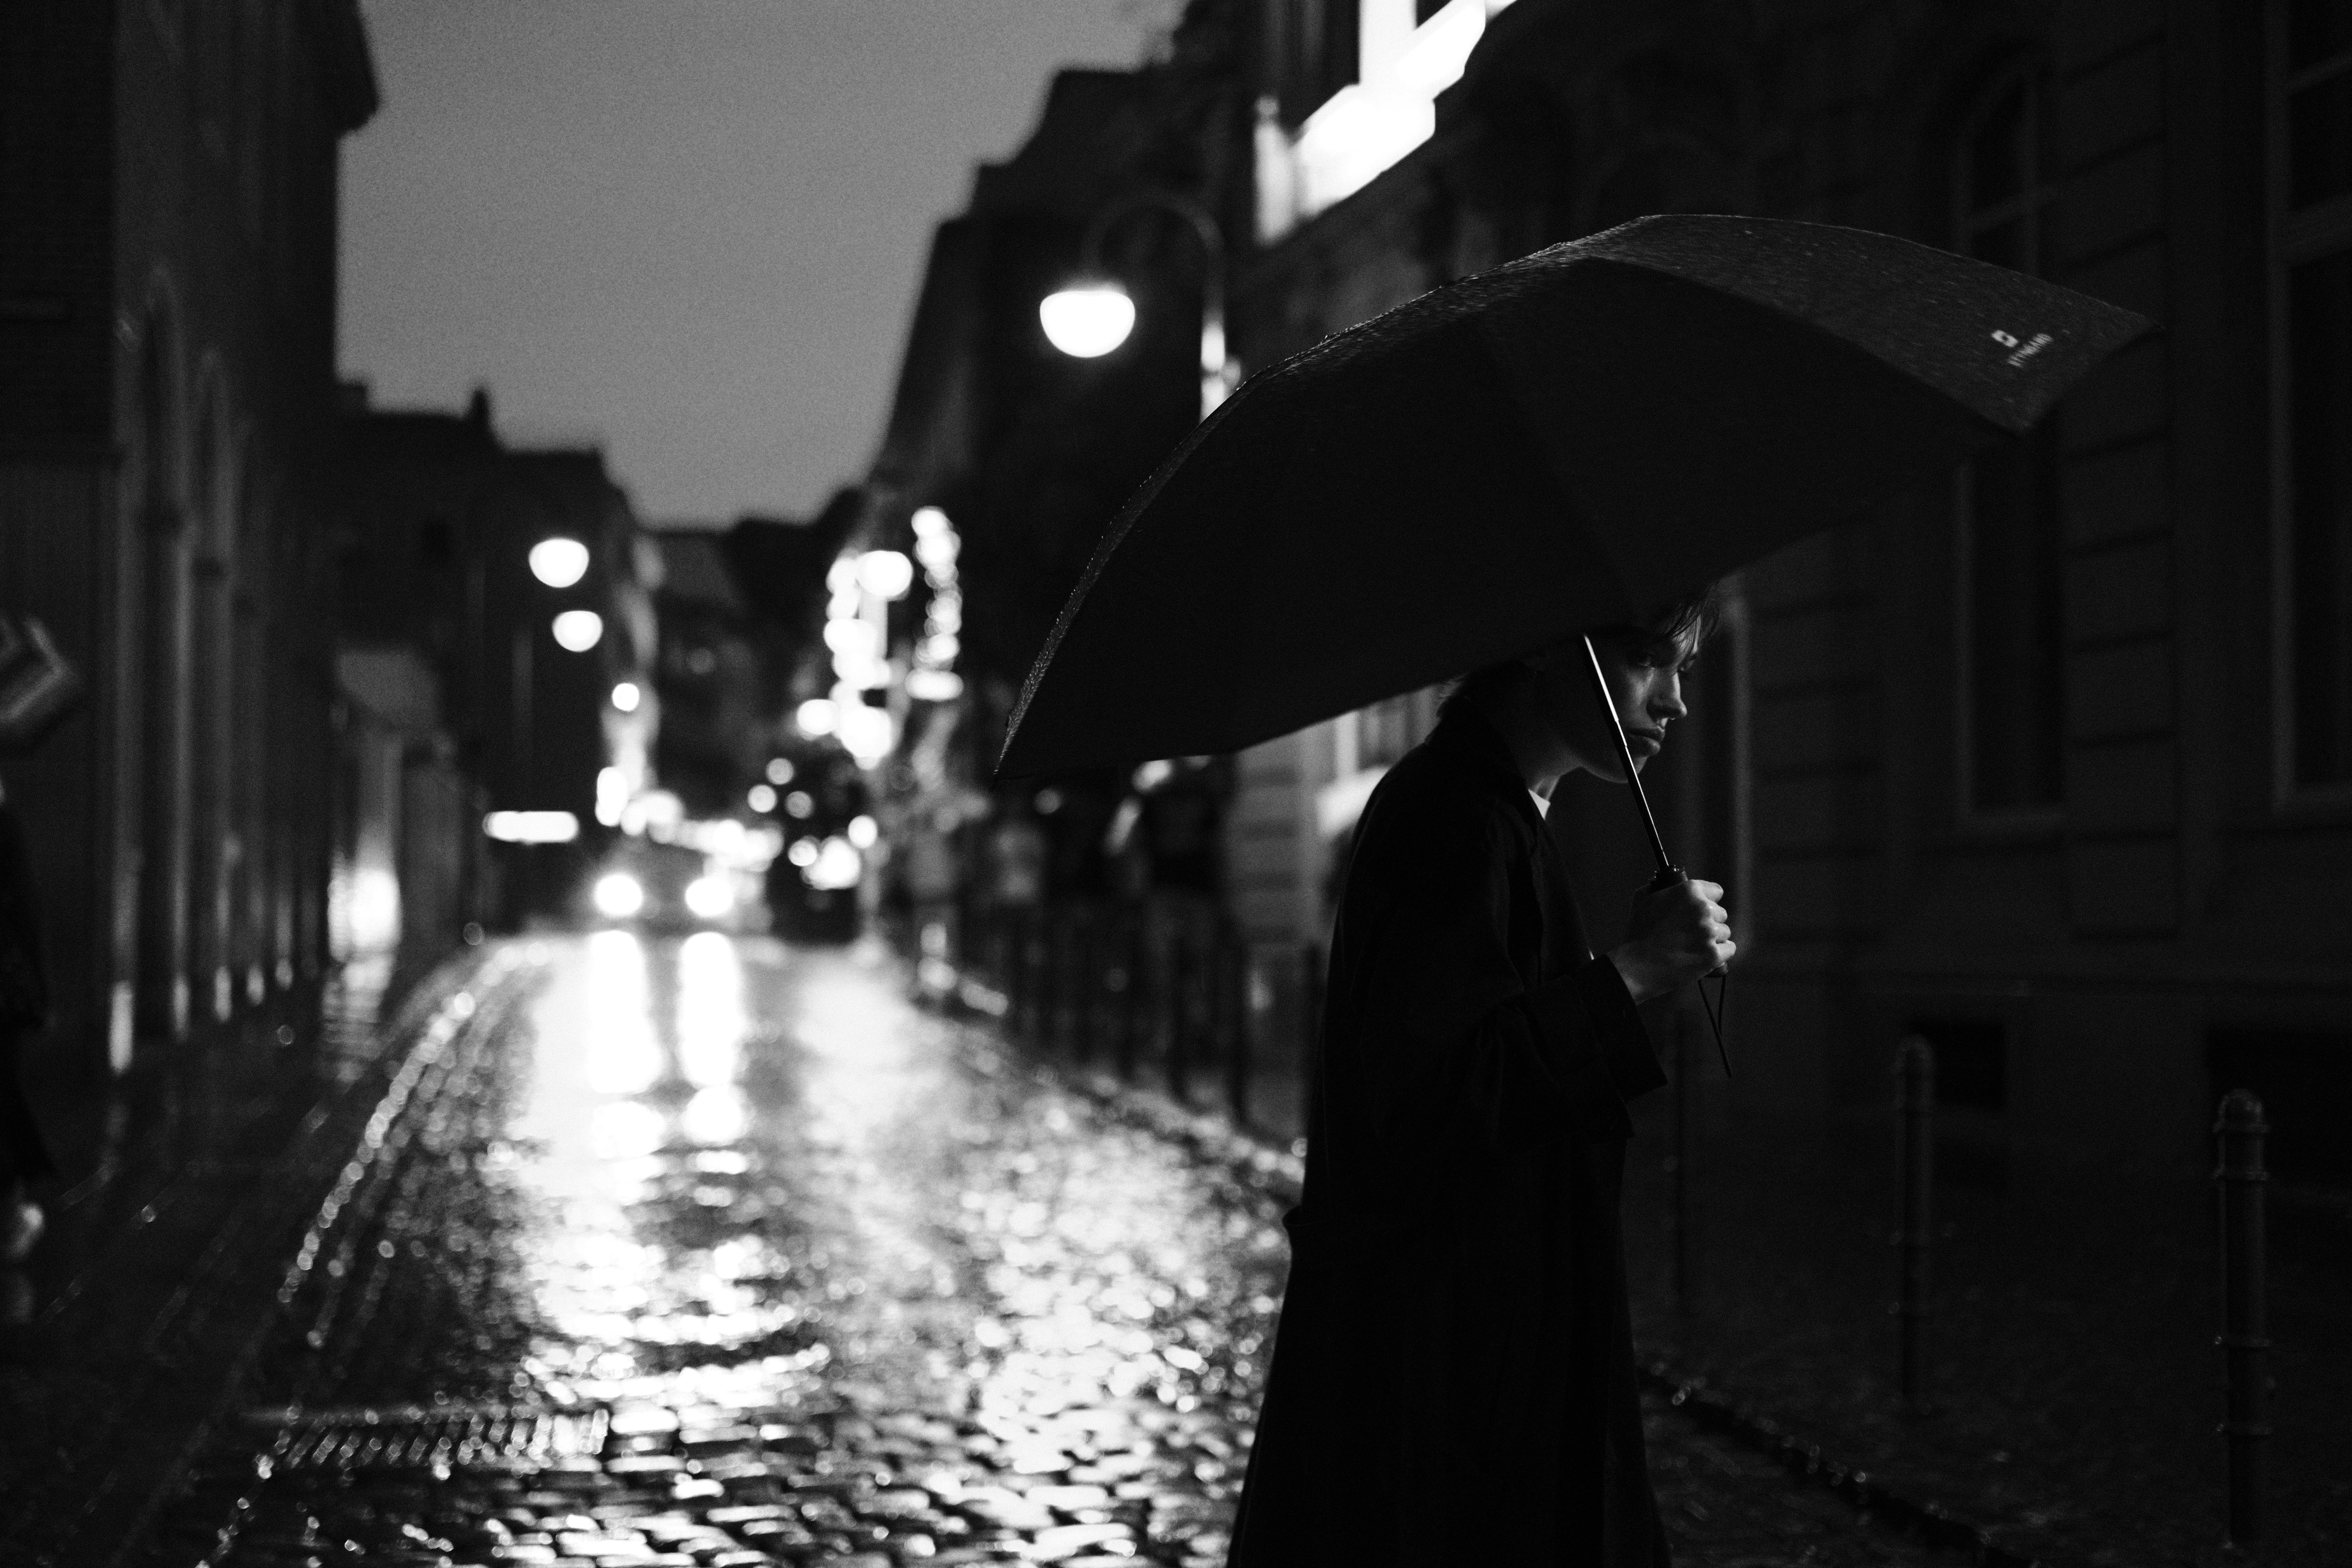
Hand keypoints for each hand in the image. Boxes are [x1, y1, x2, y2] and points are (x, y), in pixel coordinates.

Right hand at [1607, 876, 1733, 1002]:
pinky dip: (1719, 954)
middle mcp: (1703, 909)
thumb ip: (1658, 887)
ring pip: (1724, 932)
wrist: (1635, 966)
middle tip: (1689, 933)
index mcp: (1689, 891)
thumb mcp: (1643, 900)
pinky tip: (1703, 956)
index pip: (1716, 891)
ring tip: (1692, 947)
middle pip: (1720, 914)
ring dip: (1712, 939)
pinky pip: (1729, 949)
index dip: (1708, 901)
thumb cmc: (1637, 934)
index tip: (1700, 910)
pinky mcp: (1713, 955)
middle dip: (1708, 922)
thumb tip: (1662, 883)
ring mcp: (1709, 932)